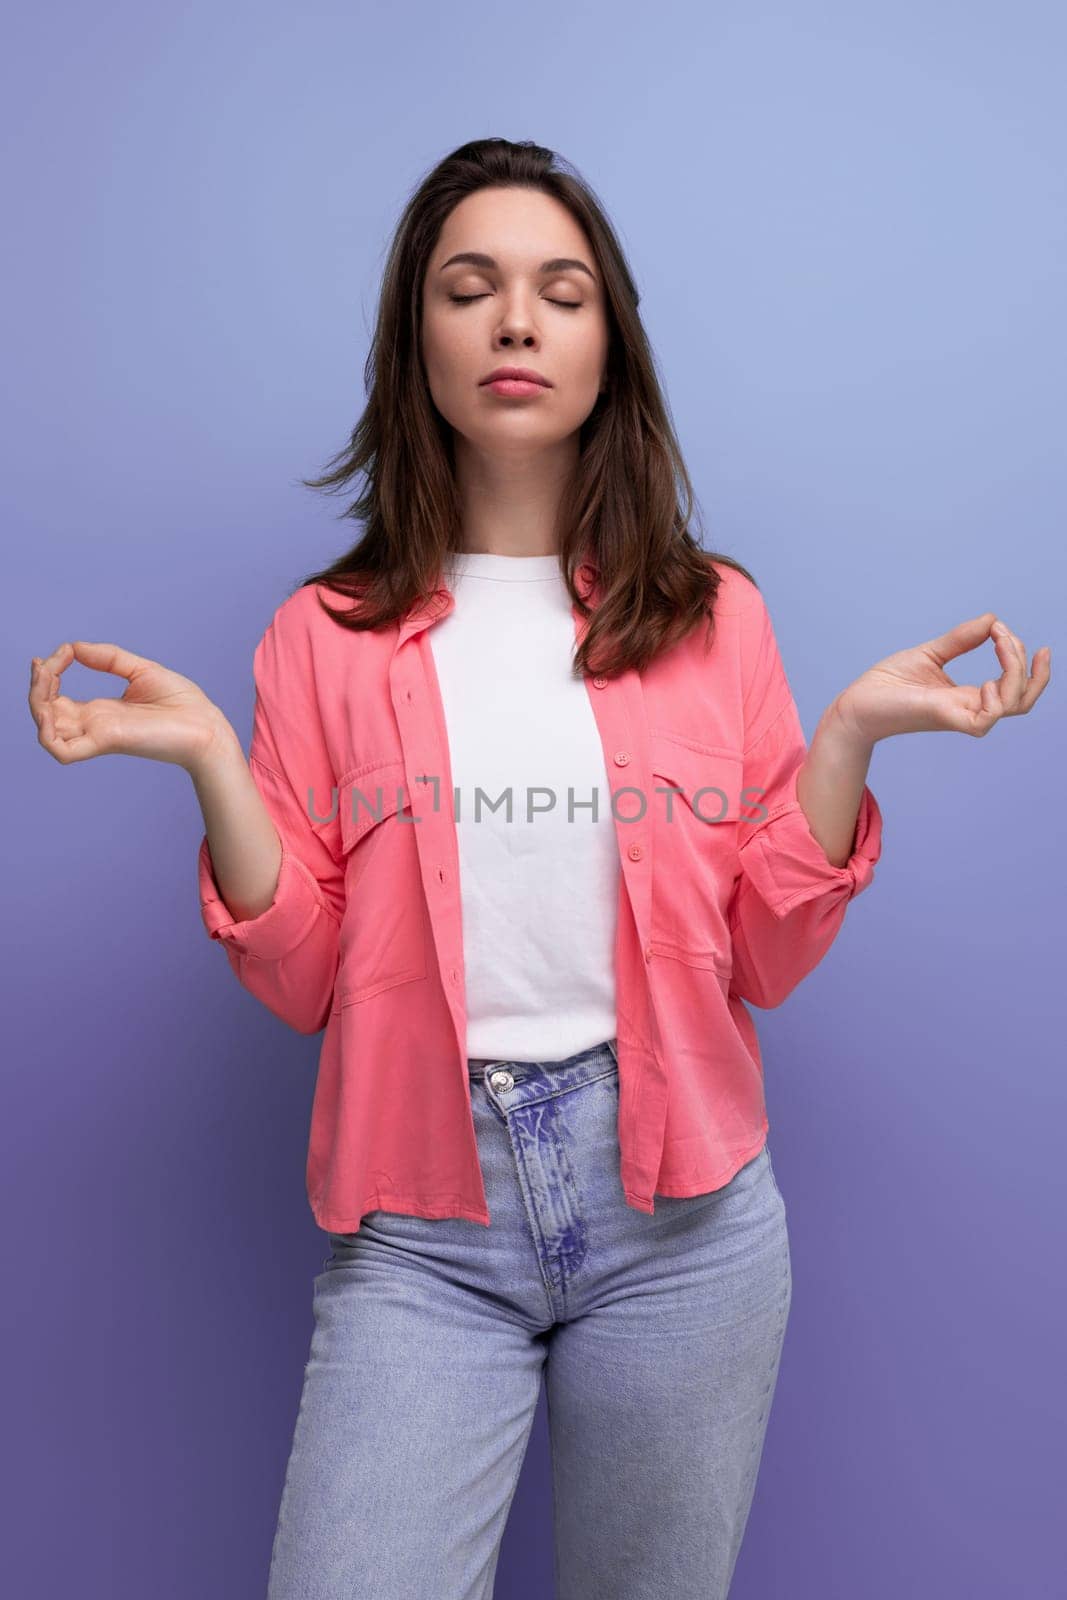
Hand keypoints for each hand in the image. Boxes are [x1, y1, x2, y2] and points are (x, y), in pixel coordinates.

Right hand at [28, 640, 235, 770]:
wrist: (208, 727)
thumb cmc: (183, 704)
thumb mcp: (141, 670)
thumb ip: (108, 657)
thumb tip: (74, 646)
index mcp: (101, 711)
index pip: (57, 699)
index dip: (48, 676)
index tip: (61, 653)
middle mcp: (95, 724)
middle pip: (46, 712)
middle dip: (37, 687)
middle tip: (43, 665)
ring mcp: (98, 735)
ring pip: (47, 730)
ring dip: (36, 704)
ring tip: (44, 678)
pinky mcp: (106, 743)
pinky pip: (62, 750)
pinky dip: (46, 733)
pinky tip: (49, 708)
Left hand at [829, 613, 1050, 743]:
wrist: (856, 704)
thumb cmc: (887, 685)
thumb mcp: (929, 653)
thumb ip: (961, 639)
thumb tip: (992, 619)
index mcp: (967, 695)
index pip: (1015, 688)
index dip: (1023, 659)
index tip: (1003, 628)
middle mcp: (969, 707)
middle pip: (1024, 699)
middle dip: (1032, 668)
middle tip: (1007, 636)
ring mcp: (958, 714)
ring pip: (1013, 706)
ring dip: (1016, 672)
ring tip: (999, 642)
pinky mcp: (942, 717)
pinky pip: (985, 721)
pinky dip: (996, 701)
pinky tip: (985, 681)